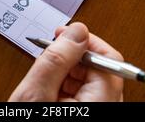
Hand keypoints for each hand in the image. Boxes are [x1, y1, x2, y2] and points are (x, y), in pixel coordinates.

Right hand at [9, 22, 123, 101]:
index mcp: (101, 100)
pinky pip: (84, 95)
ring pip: (90, 81)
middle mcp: (107, 105)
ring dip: (67, 72)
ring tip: (45, 76)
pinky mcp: (89, 113)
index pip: (108, 58)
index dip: (84, 41)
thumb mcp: (36, 93)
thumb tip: (77, 30)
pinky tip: (49, 90)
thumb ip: (57, 60)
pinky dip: (66, 87)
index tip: (64, 34)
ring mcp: (99, 110)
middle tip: (49, 54)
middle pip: (99, 68)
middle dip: (72, 57)